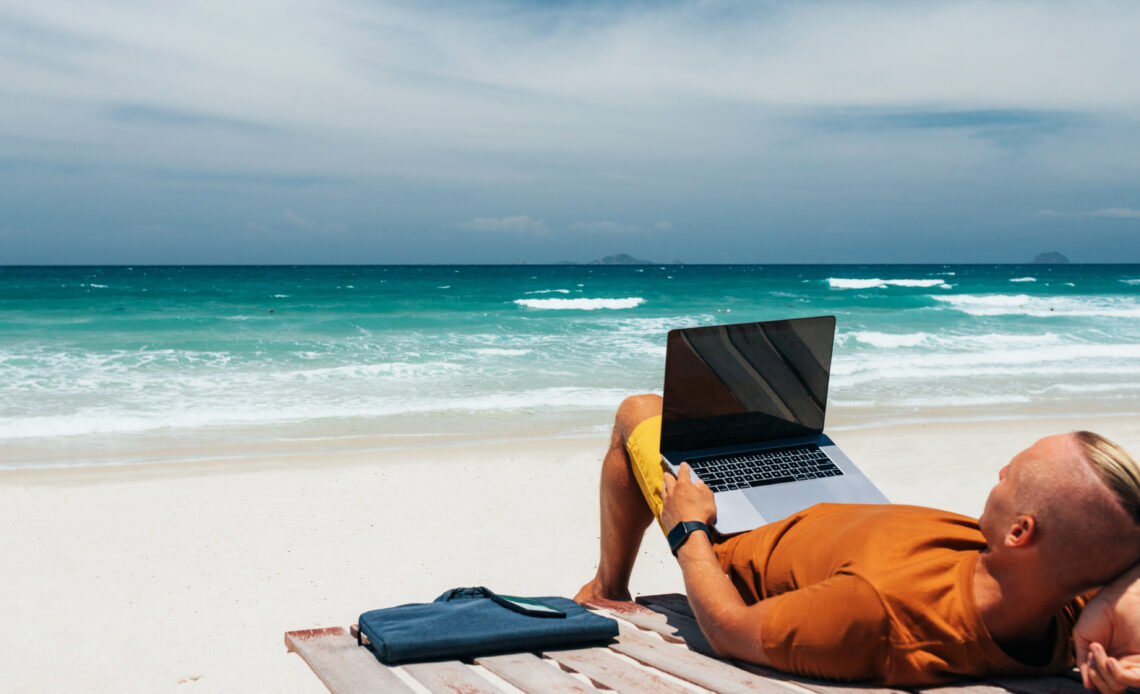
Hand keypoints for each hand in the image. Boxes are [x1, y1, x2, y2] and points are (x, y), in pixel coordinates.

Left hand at [661, 462, 716, 530]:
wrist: (689, 531)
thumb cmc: (701, 514)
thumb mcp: (708, 499)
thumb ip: (704, 489)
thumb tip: (700, 483)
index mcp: (684, 485)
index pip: (683, 472)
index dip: (683, 467)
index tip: (683, 464)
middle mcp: (673, 492)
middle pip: (668, 480)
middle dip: (669, 475)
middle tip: (668, 473)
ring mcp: (667, 503)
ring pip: (663, 491)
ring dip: (664, 486)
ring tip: (665, 484)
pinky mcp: (664, 514)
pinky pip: (663, 504)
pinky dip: (665, 501)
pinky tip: (666, 502)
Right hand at [1074, 566, 1139, 693]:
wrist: (1118, 597)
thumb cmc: (1100, 612)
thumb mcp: (1083, 637)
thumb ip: (1083, 662)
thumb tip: (1088, 685)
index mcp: (1109, 660)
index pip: (1102, 683)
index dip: (1092, 676)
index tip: (1088, 654)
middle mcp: (1123, 665)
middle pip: (1109, 688)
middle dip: (1095, 675)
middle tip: (1092, 654)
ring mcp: (1134, 664)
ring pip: (1118, 687)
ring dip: (1103, 673)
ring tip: (1098, 651)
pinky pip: (1133, 680)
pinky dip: (1116, 674)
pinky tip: (1109, 659)